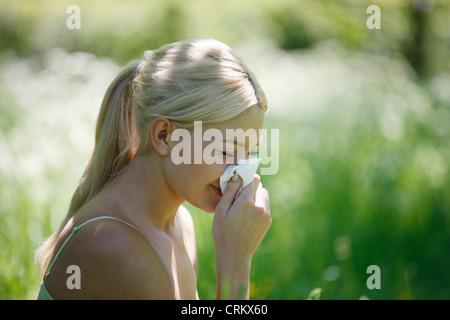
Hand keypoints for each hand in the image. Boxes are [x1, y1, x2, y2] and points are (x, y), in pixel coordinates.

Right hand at [213, 173, 270, 298]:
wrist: (235, 255)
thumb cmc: (223, 232)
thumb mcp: (221, 210)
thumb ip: (230, 191)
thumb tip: (238, 176)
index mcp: (247, 202)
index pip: (253, 180)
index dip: (246, 178)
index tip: (239, 182)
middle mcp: (260, 207)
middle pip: (259, 187)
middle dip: (251, 188)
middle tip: (239, 198)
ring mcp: (266, 215)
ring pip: (264, 196)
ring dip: (256, 197)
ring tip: (243, 207)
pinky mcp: (268, 221)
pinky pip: (265, 206)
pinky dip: (258, 206)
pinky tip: (247, 217)